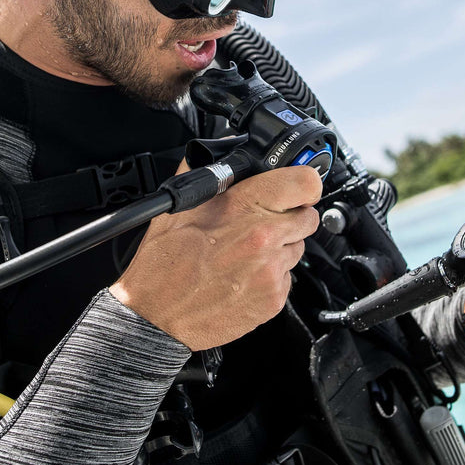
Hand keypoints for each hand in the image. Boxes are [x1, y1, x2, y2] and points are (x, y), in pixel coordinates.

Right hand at [110, 162, 321, 349]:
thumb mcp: (181, 204)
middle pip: (308, 216)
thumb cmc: (165, 262)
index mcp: (244, 207)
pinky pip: (288, 278)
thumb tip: (224, 149)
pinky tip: (243, 275)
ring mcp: (271, 271)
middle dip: (290, 216)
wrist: (156, 315)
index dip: (302, 183)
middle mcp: (264, 238)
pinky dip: (271, 275)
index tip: (296, 188)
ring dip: (280, 247)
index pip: (305, 182)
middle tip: (263, 223)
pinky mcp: (273, 299)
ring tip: (246, 252)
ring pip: (298, 247)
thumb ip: (208, 170)